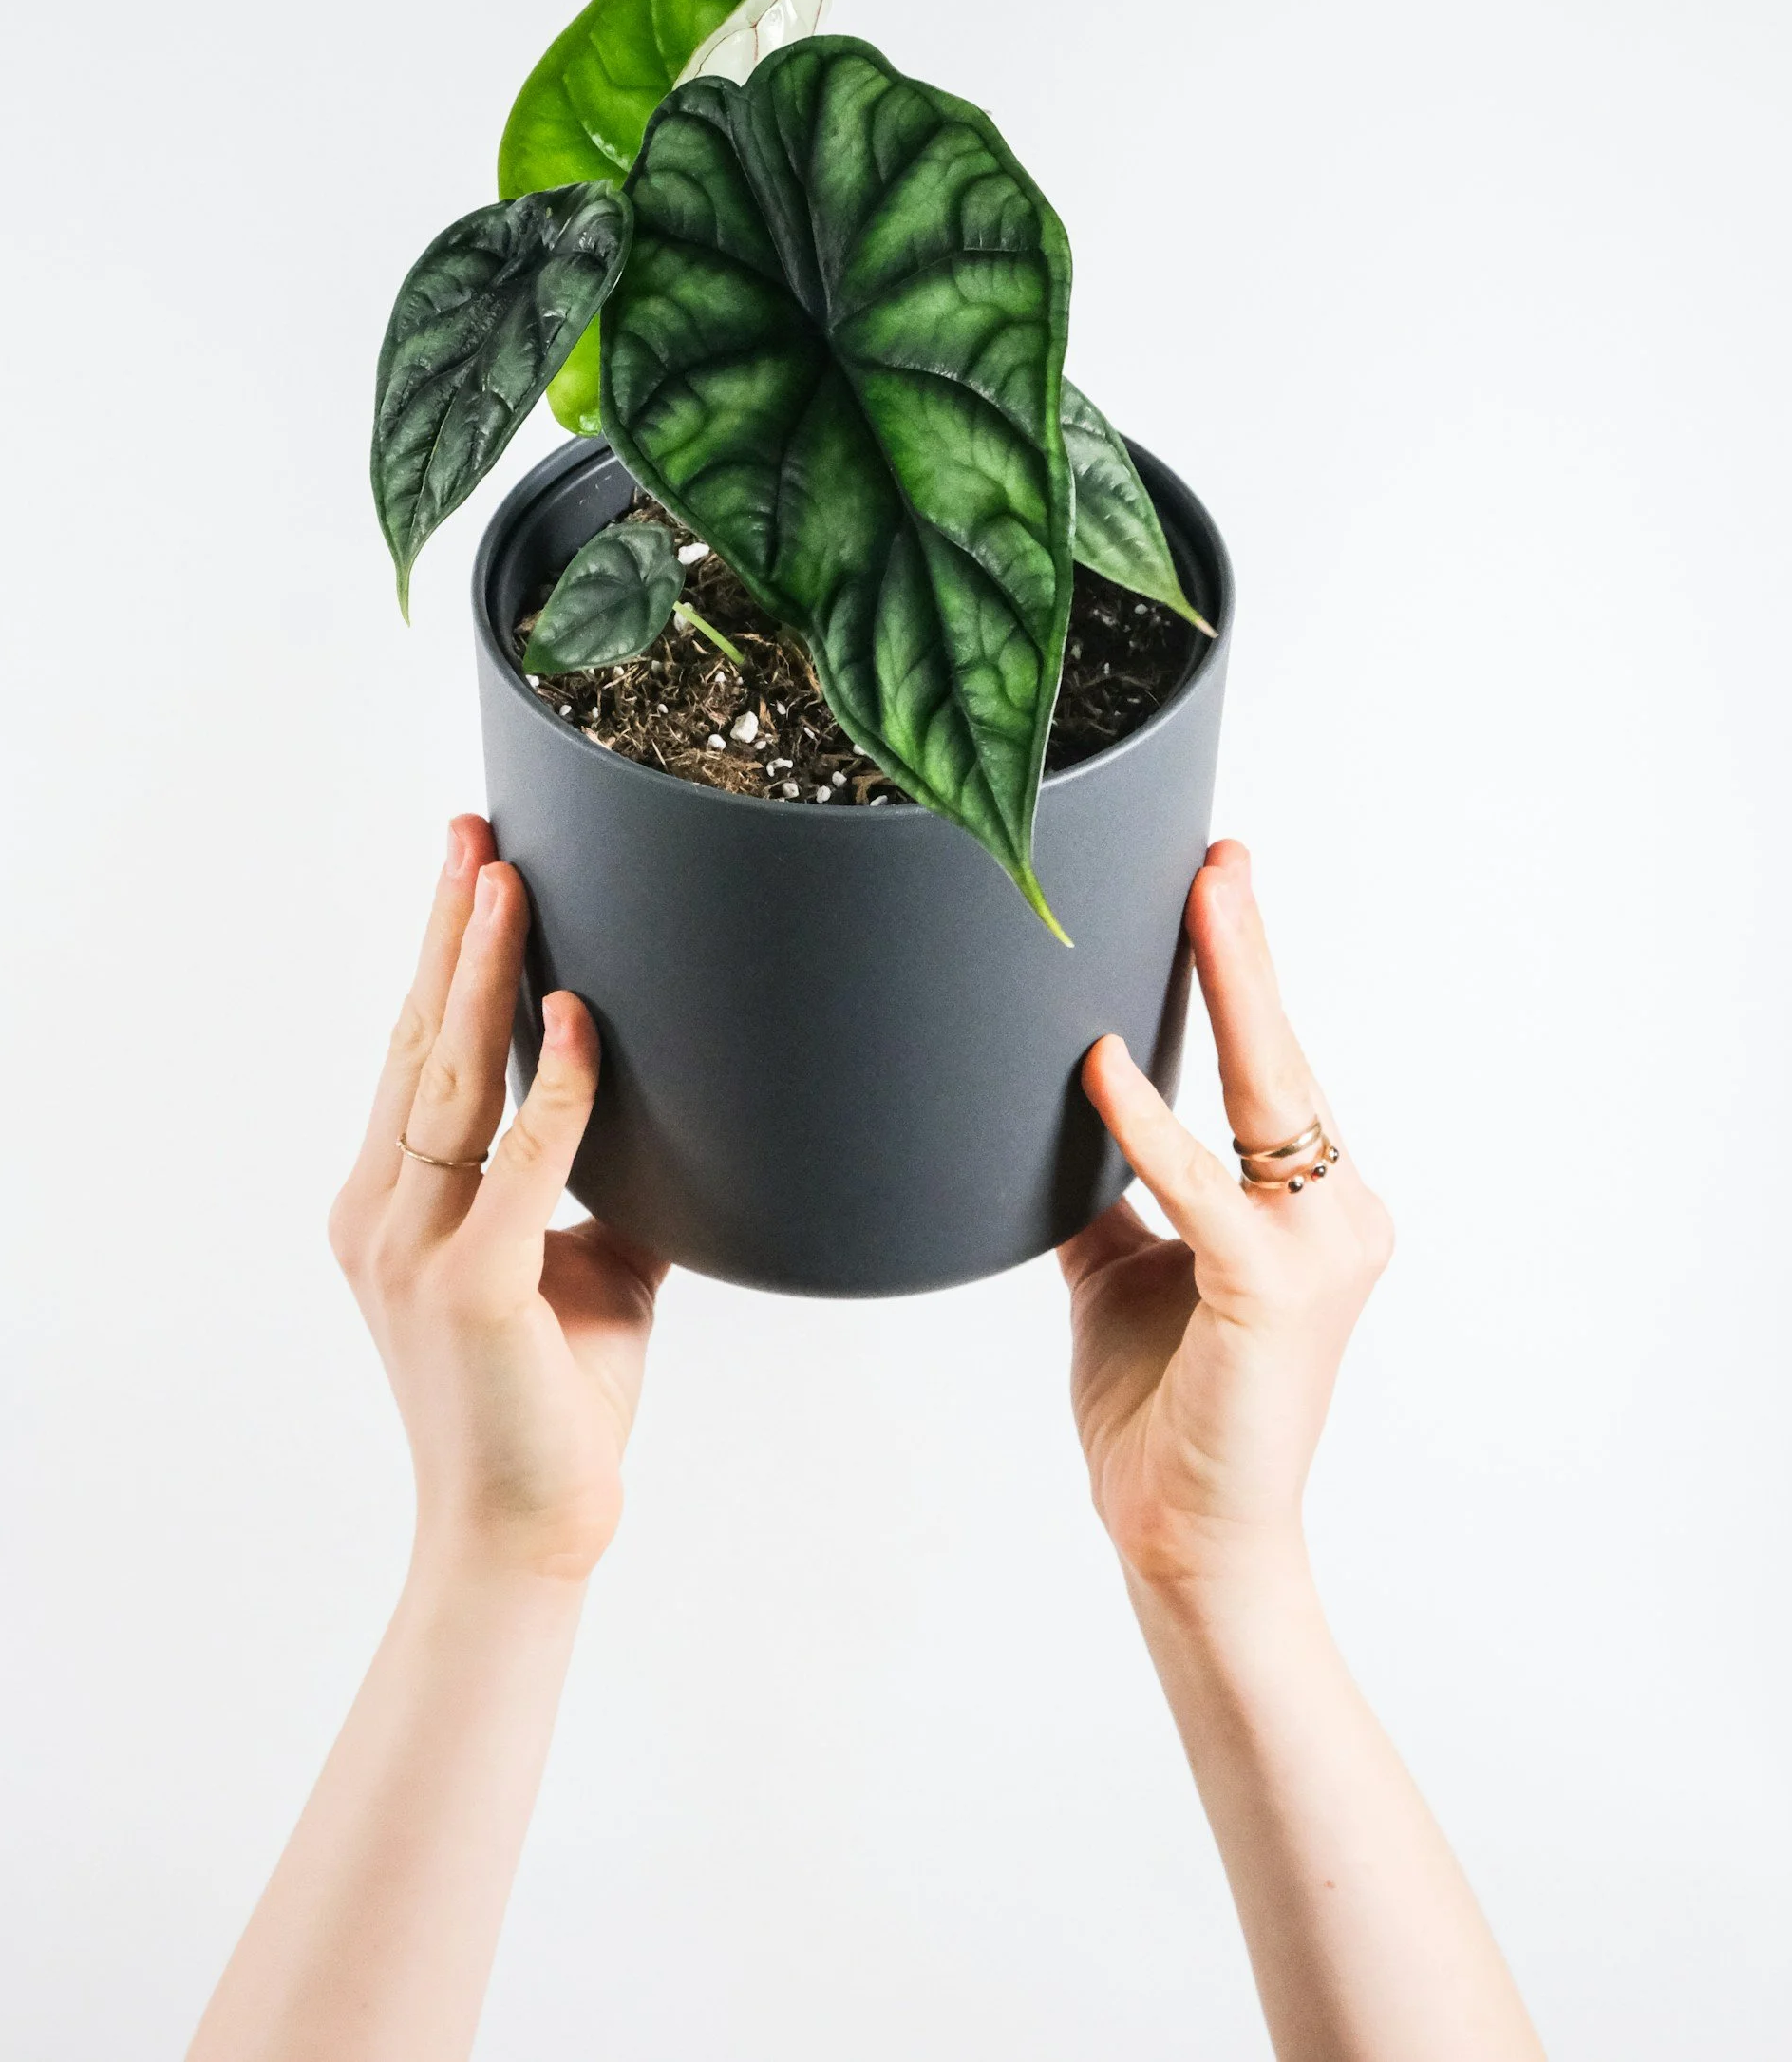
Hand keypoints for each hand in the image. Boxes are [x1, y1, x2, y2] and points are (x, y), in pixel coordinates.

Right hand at [328, 815, 666, 1582]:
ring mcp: (416, 1252)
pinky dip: (552, 1088)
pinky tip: (574, 1015)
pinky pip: (519, 1165)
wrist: (524, 1538)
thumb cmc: (553, 1402)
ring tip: (507, 879)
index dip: (443, 956)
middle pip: (419, 1041)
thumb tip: (675, 1106)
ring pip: (451, 1081)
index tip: (469, 865)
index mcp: (391, 1203)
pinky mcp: (473, 1292)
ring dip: (484, 972)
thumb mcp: (583, 1267)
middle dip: (450, 928)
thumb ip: (602, 1181)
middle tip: (473, 828)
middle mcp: (382, 1214)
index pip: (416, 1053)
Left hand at [1061, 840, 1393, 1598]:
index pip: (1270, 1068)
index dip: (1241, 975)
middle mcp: (1336, 1215)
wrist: (1185, 1539)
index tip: (1216, 882)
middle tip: (1218, 855)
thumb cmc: (1163, 1409)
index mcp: (1307, 1207)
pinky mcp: (1276, 1292)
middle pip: (1280, 1059)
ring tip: (1199, 899)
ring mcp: (1319, 1251)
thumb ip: (1112, 1188)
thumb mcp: (1126, 1270)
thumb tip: (1057, 1105)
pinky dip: (1148, 1125)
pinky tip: (1101, 1065)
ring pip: (1265, 1095)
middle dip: (1244, 950)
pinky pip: (1204, 1189)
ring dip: (1229, 991)